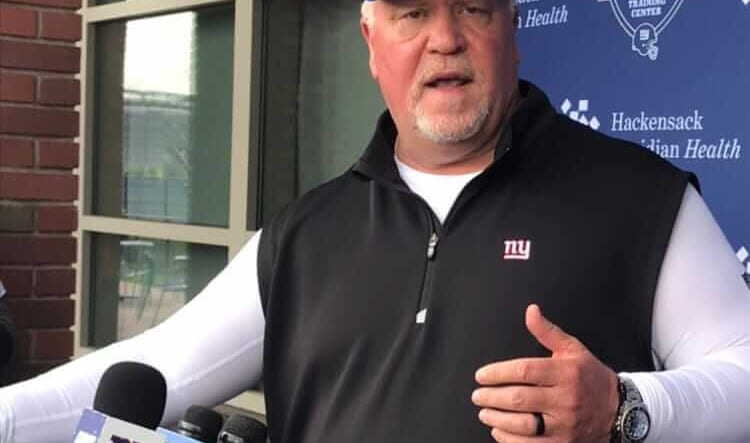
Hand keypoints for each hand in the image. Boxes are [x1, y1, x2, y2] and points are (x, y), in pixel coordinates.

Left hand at [471, 304, 619, 442]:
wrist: (619, 409)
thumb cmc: (590, 376)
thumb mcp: (572, 349)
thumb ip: (547, 331)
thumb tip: (530, 311)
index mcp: (565, 373)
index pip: (524, 371)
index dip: (498, 373)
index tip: (481, 375)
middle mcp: (565, 399)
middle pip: (519, 398)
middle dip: (492, 397)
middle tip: (477, 395)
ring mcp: (564, 424)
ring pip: (523, 424)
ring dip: (497, 419)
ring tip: (484, 412)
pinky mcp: (563, 442)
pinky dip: (510, 440)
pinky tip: (499, 431)